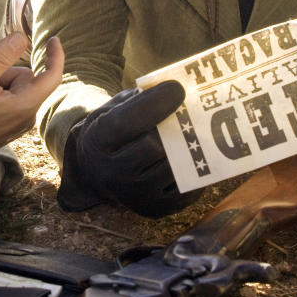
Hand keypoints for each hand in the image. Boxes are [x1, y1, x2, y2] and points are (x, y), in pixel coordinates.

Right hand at [0, 33, 63, 155]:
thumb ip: (0, 57)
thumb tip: (21, 37)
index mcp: (25, 105)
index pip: (52, 76)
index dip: (55, 55)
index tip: (53, 39)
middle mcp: (28, 115)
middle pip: (28, 78)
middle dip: (6, 73)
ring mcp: (21, 122)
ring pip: (18, 88)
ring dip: (1, 84)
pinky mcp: (13, 125)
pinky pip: (13, 99)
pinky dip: (0, 95)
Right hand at [57, 80, 202, 217]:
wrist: (99, 172)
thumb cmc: (113, 132)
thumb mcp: (114, 109)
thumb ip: (138, 99)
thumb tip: (176, 88)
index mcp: (97, 142)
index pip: (125, 122)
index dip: (153, 103)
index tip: (178, 87)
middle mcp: (112, 173)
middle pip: (153, 147)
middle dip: (175, 126)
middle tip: (190, 110)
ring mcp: (134, 196)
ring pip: (174, 167)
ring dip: (190, 147)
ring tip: (199, 130)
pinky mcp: (156, 209)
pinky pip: (187, 186)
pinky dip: (197, 168)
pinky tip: (197, 152)